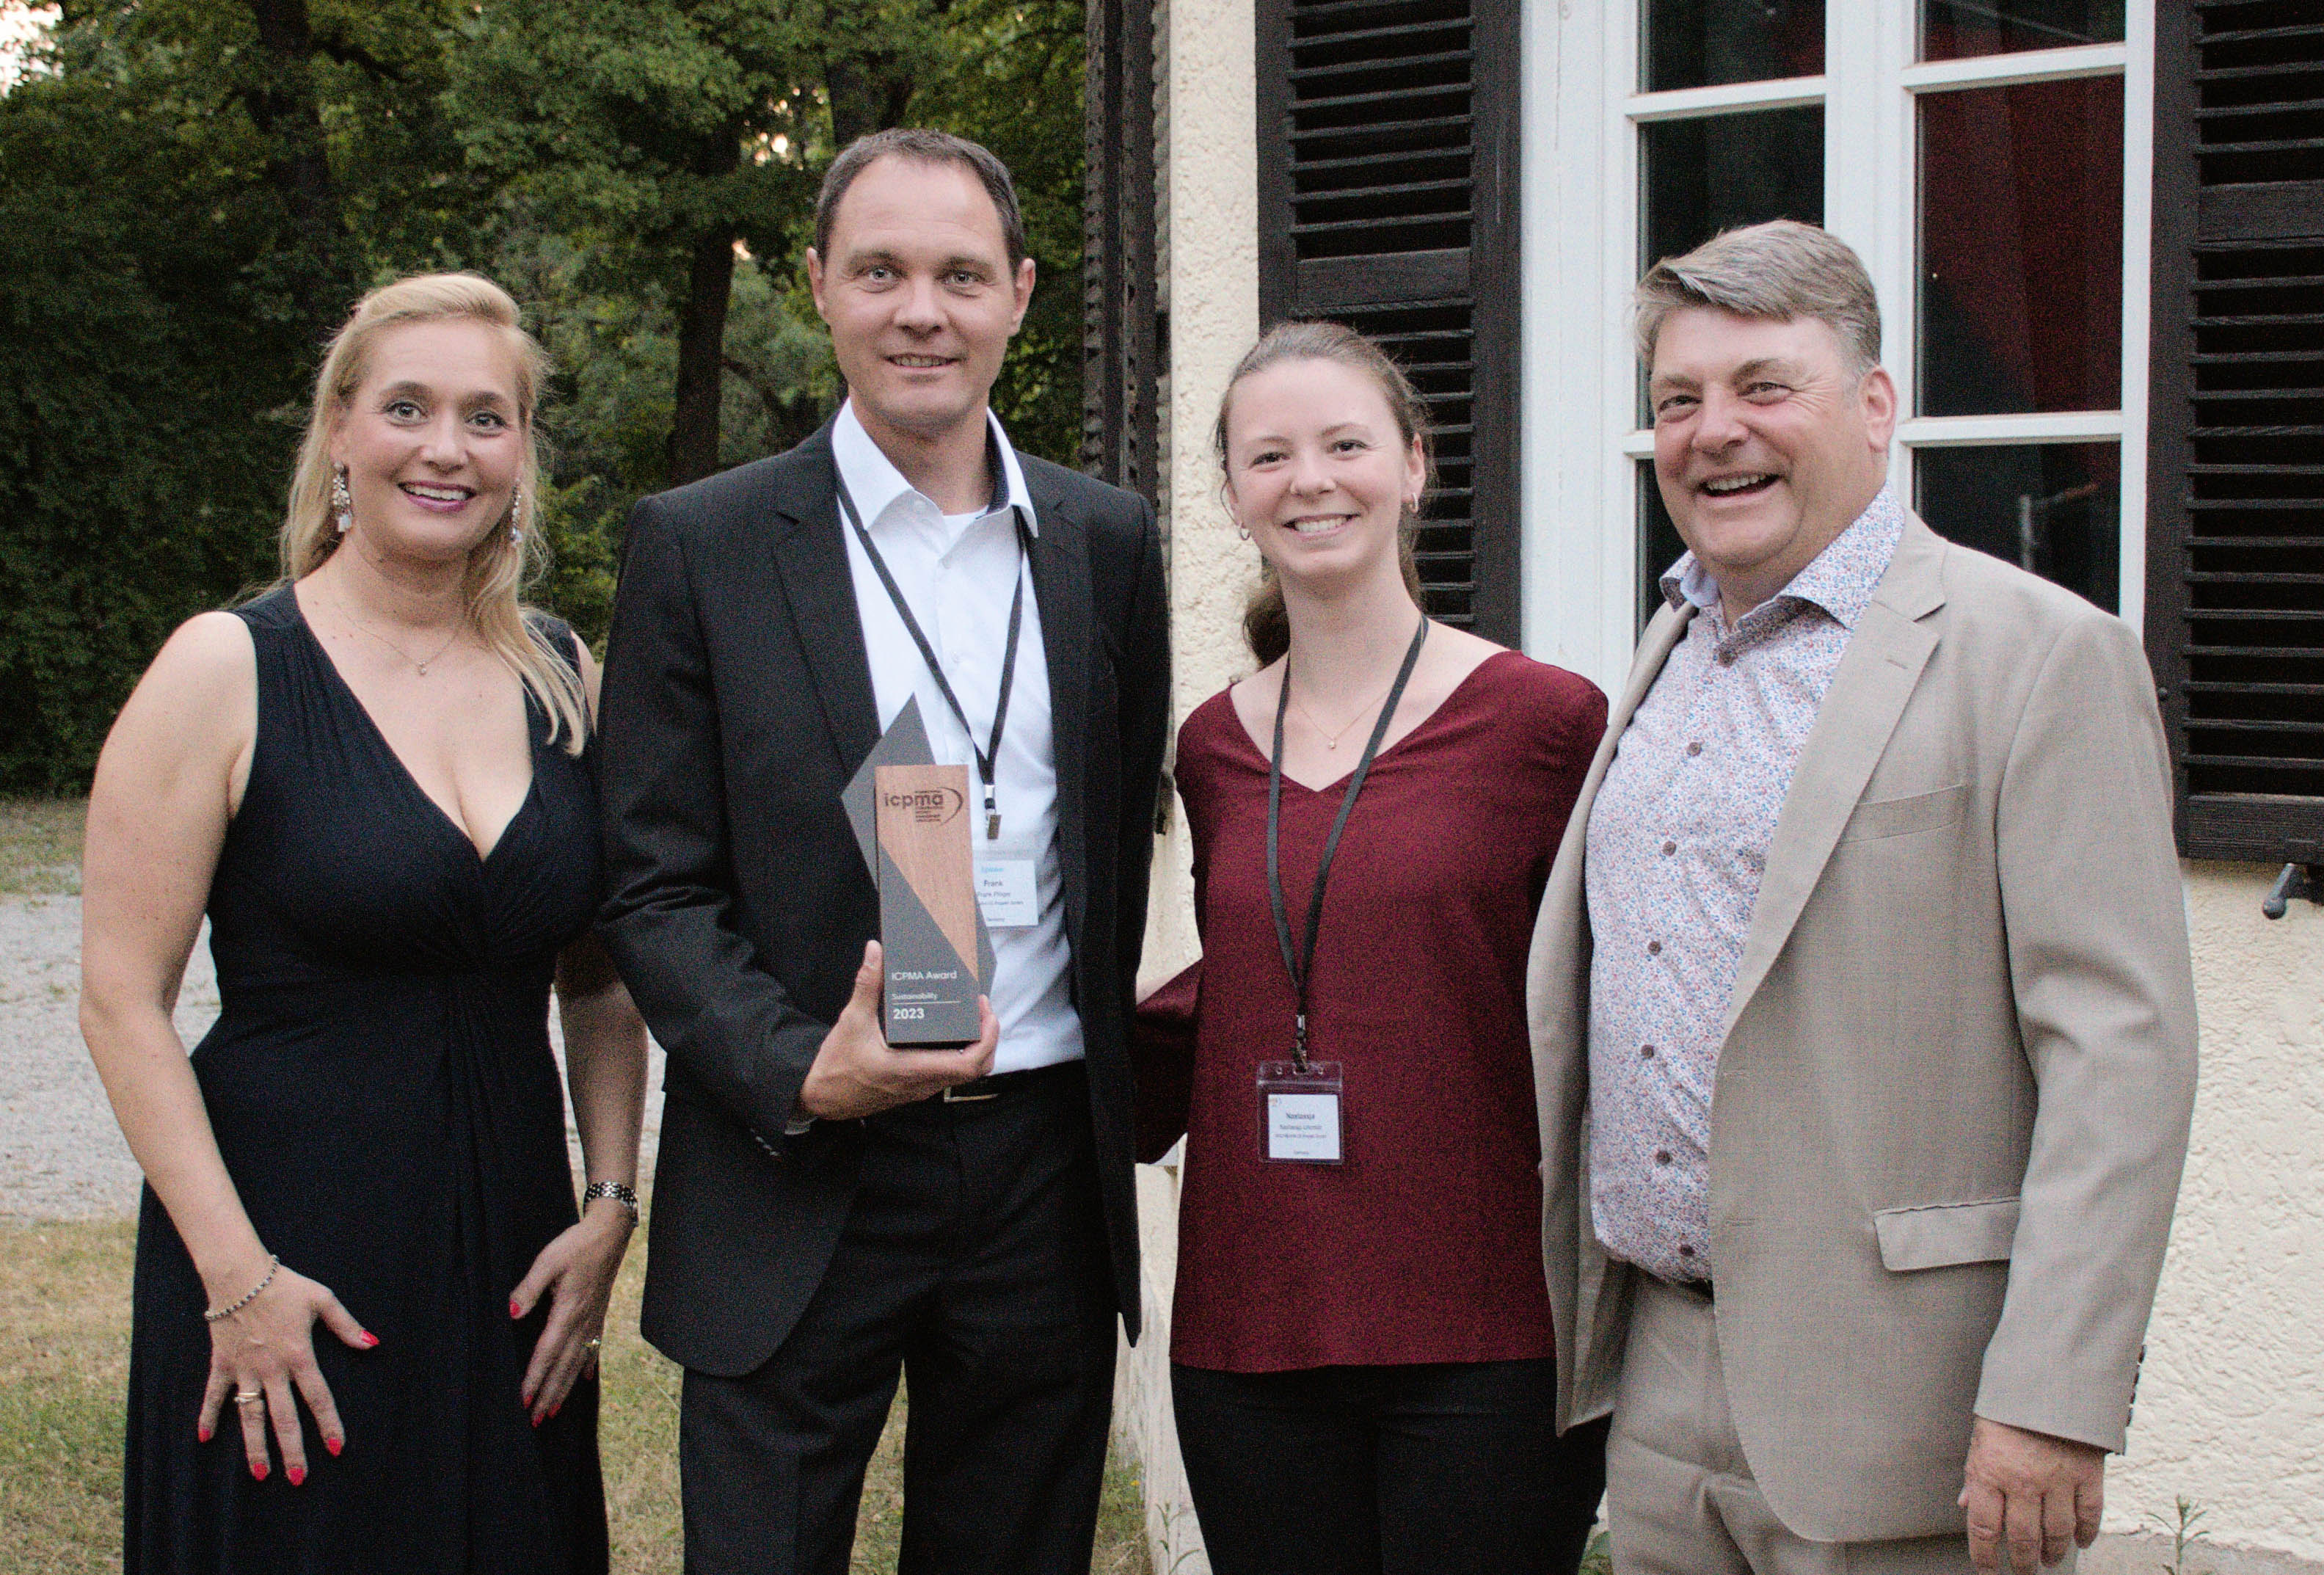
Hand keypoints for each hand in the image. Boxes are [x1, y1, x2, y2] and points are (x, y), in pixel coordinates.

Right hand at [198, 1261, 376, 1482]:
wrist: (240, 1275)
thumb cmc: (285, 1286)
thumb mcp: (323, 1300)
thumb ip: (347, 1326)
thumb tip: (372, 1344)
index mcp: (300, 1355)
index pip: (319, 1397)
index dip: (329, 1424)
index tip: (336, 1449)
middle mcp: (272, 1369)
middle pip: (284, 1417)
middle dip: (292, 1450)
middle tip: (299, 1478)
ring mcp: (244, 1369)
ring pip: (251, 1415)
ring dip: (255, 1446)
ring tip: (260, 1475)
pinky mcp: (221, 1364)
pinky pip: (214, 1395)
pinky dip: (208, 1416)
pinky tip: (205, 1439)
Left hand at [510, 1202, 632, 1424]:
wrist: (610, 1233)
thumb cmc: (577, 1243)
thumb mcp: (548, 1260)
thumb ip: (530, 1287)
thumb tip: (512, 1312)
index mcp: (569, 1310)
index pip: (548, 1352)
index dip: (536, 1378)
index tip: (525, 1400)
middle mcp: (583, 1320)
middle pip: (564, 1365)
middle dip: (550, 1393)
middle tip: (537, 1420)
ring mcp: (594, 1319)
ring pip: (579, 1361)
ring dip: (566, 1387)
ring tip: (555, 1409)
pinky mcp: (599, 1312)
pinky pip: (593, 1347)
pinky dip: (588, 1366)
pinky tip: (586, 1379)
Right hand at [797, 941, 999, 1120]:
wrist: (819, 1097)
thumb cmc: (835, 1066)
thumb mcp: (851, 1021)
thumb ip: (866, 984)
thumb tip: (875, 952)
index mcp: (912, 1069)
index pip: (968, 1064)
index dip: (987, 1038)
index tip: (984, 1011)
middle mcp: (921, 1084)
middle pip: (975, 1069)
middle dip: (987, 1038)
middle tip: (981, 1009)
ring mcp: (919, 1089)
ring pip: (962, 1074)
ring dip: (975, 1047)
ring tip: (969, 1017)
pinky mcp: (913, 1089)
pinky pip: (947, 1075)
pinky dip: (958, 1055)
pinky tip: (947, 1032)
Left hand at [1960, 1416, 2106, 1571]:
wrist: (2049, 1374)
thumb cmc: (2010, 1403)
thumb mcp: (1980, 1435)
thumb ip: (1975, 1473)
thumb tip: (1966, 1504)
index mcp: (1989, 1472)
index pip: (1983, 1529)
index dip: (1984, 1556)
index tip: (1986, 1569)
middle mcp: (2022, 1482)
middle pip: (2022, 1539)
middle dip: (2022, 1562)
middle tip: (2023, 1571)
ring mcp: (2057, 1481)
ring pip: (2056, 1533)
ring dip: (2053, 1553)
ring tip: (2049, 1561)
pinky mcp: (2087, 1475)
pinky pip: (2089, 1515)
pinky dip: (2087, 1533)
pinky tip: (2081, 1541)